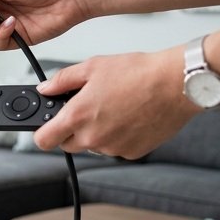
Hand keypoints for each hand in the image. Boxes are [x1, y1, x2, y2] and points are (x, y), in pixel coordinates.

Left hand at [32, 48, 199, 158]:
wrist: (176, 84)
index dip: (44, 133)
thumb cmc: (138, 73)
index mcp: (77, 116)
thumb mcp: (92, 66)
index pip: (44, 140)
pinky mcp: (132, 152)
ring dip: (97, 133)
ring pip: (93, 146)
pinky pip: (116, 148)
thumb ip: (62, 80)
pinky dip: (118, 137)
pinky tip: (128, 117)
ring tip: (114, 108)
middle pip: (68, 144)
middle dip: (71, 130)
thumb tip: (45, 88)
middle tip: (86, 110)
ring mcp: (113, 148)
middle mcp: (93, 138)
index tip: (48, 126)